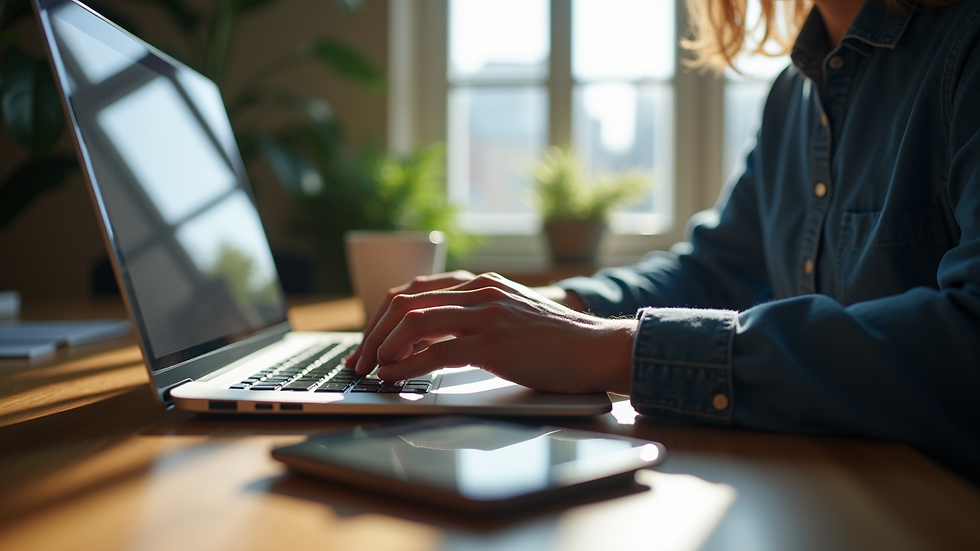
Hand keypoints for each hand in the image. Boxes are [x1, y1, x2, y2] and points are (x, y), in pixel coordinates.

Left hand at [351, 272, 635, 393]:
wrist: (595, 347)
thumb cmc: (553, 341)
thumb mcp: (506, 317)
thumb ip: (468, 320)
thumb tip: (420, 343)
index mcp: (479, 284)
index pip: (412, 291)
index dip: (381, 318)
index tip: (368, 344)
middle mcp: (478, 292)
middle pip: (404, 303)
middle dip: (373, 334)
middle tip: (358, 362)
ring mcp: (486, 315)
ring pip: (414, 322)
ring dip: (383, 348)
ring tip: (371, 370)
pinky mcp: (494, 342)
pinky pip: (436, 352)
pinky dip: (407, 366)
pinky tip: (395, 378)